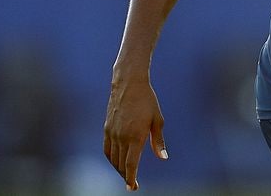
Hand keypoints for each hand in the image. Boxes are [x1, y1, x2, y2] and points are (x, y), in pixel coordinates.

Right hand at [104, 76, 167, 190]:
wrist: (128, 84)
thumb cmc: (147, 101)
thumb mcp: (157, 120)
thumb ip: (158, 141)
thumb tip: (163, 158)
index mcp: (135, 136)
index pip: (131, 164)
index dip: (131, 178)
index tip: (132, 187)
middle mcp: (121, 137)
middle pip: (121, 164)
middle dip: (126, 176)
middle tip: (133, 184)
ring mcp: (112, 133)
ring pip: (113, 159)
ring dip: (118, 169)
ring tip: (126, 174)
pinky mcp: (107, 128)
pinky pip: (107, 149)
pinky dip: (111, 159)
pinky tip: (117, 161)